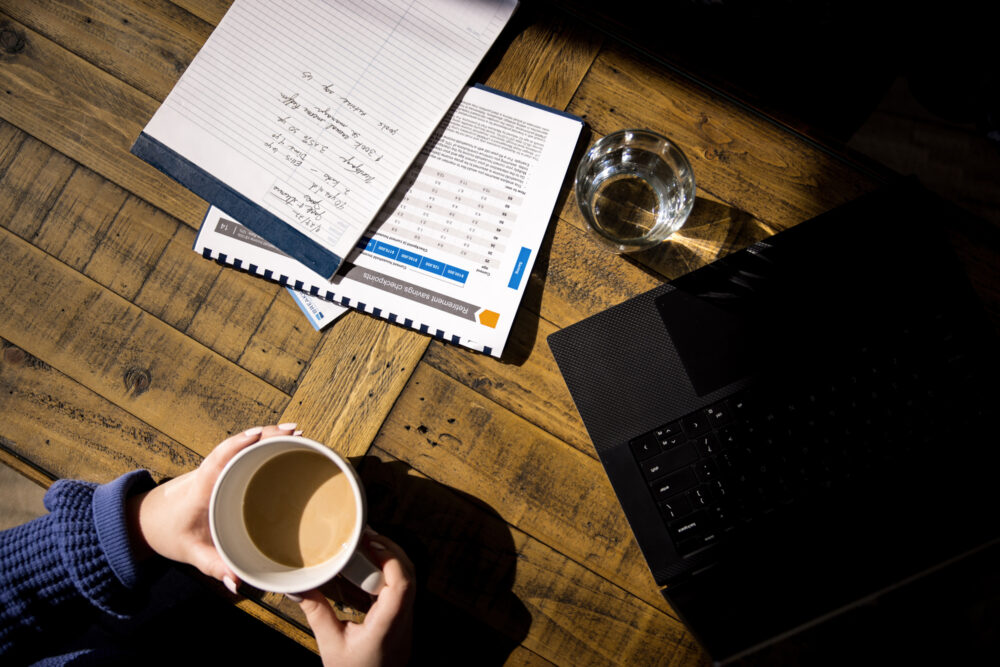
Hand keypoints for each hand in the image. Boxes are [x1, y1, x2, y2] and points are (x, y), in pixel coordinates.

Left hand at [126, 423, 298, 592]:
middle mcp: (209, 472)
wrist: (148, 521)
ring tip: (298, 433)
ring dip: (268, 436)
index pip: (217, 460)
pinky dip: (264, 443)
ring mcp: (216, 469)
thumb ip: (214, 567)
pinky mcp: (223, 470)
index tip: (259, 434)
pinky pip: (243, 451)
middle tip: (296, 433)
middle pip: (238, 445)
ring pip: (242, 445)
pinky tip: (285, 441)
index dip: (238, 445)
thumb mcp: (192, 554)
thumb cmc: (170, 534)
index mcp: (200, 489)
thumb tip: (238, 582)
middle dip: (266, 435)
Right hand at [297, 532, 414, 666]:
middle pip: (409, 576)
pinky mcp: (402, 623)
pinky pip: (403, 592)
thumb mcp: (330, 645)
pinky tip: (372, 571)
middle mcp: (403, 622)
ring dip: (391, 562)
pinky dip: (390, 575)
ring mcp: (406, 623)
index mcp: (387, 626)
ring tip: (369, 549)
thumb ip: (317, 613)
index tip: (372, 543)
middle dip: (391, 551)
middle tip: (367, 538)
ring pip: (409, 582)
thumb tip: (299, 587)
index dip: (390, 558)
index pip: (402, 585)